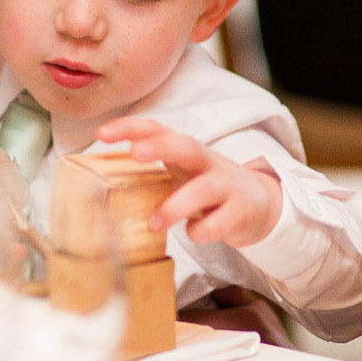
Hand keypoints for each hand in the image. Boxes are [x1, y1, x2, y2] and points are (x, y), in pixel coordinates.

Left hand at [97, 118, 282, 247]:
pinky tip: (194, 233)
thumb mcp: (180, 174)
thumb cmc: (206, 188)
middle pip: (186, 146)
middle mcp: (206, 163)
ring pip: (203, 189)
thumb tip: (102, 185)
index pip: (157, 129)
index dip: (130, 127)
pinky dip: (202, 231)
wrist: (260, 203)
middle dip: (160, 146)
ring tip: (155, 222)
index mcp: (185, 151)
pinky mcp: (240, 211)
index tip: (101, 134)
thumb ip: (150, 174)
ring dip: (176, 205)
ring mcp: (226, 186)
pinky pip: (218, 223)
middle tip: (134, 154)